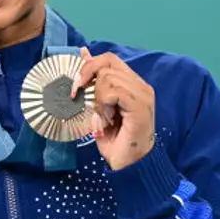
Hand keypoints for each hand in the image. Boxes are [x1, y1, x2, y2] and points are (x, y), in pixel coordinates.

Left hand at [72, 47, 155, 170]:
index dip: (89, 65)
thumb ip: (94, 83)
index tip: (77, 84)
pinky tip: (106, 118)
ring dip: (97, 97)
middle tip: (81, 96)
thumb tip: (83, 55)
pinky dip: (103, 104)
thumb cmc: (114, 138)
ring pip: (109, 77)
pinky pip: (114, 92)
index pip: (109, 59)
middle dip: (87, 77)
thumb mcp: (98, 106)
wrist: (128, 164)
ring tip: (102, 115)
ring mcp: (143, 95)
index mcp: (132, 84)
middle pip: (108, 62)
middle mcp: (140, 86)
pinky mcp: (140, 106)